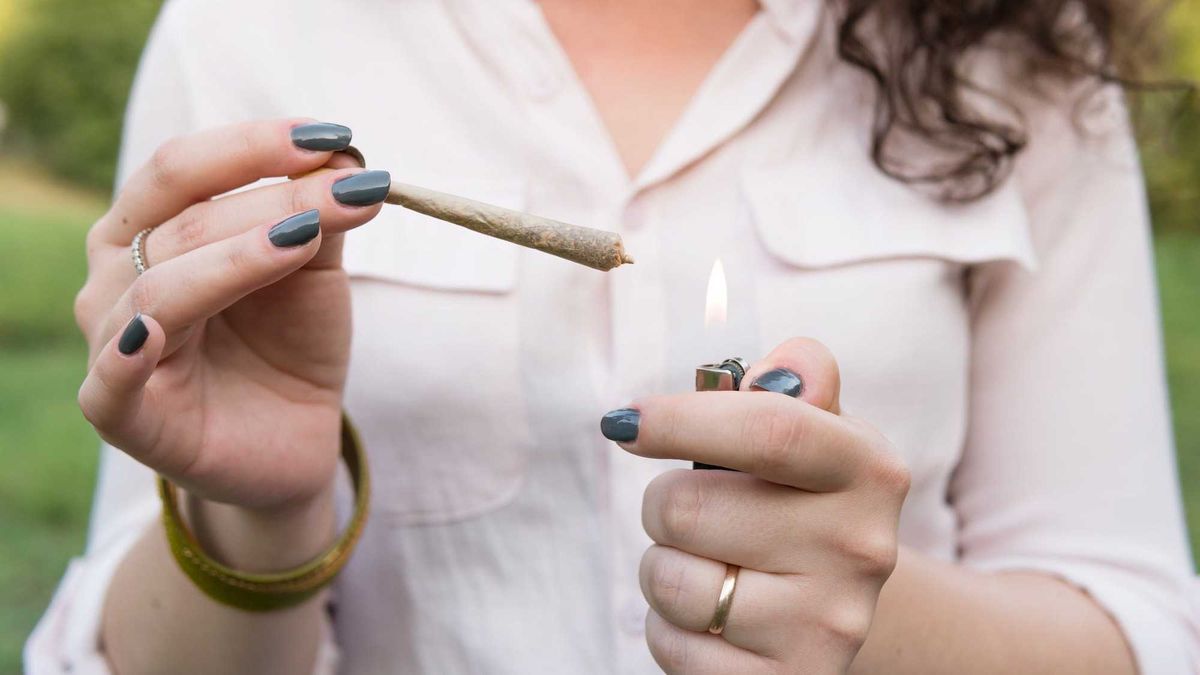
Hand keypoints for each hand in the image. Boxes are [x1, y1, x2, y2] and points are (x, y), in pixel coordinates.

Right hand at [75, 119, 389, 512]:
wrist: (293, 437)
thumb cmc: (289, 343)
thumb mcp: (312, 271)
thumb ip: (319, 214)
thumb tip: (344, 155)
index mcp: (148, 230)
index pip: (182, 169)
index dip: (252, 146)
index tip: (332, 136)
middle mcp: (115, 278)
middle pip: (181, 222)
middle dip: (273, 201)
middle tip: (351, 191)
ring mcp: (112, 346)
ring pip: (162, 290)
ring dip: (238, 258)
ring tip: (305, 239)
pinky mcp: (125, 417)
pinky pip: (109, 384)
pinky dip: (124, 357)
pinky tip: (153, 333)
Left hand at [606, 338, 910, 673]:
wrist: (838, 608)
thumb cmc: (802, 501)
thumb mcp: (818, 432)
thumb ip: (796, 381)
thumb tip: (768, 368)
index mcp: (868, 470)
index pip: (768, 430)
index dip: (681, 419)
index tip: (623, 420)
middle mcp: (860, 550)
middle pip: (688, 507)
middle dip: (663, 503)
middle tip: (693, 511)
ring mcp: (827, 627)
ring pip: (670, 580)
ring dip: (664, 566)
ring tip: (709, 565)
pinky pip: (670, 642)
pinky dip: (670, 627)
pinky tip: (713, 619)